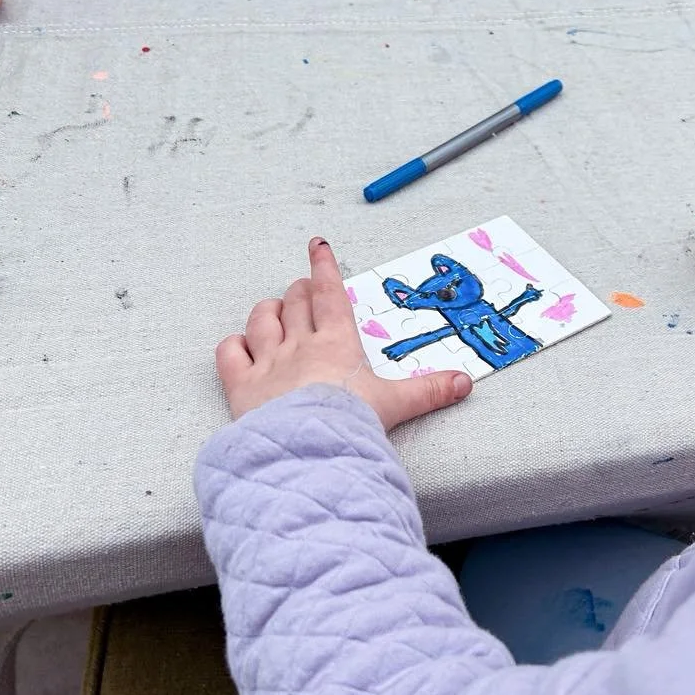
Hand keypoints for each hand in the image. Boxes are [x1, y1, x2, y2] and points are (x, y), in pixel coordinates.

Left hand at [216, 238, 473, 429]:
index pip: (329, 293)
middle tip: (304, 289)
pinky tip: (241, 347)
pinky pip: (230, 353)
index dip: (324, 266)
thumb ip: (429, 391)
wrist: (310, 449)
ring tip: (274, 311)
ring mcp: (268, 363)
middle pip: (295, 302)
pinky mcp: (242, 386)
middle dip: (299, 291)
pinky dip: (234, 345)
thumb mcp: (396, 405)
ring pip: (261, 320)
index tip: (318, 245)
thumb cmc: (352, 424)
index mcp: (337, 343)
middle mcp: (300, 345)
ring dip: (268, 311)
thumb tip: (465, 383)